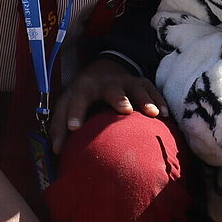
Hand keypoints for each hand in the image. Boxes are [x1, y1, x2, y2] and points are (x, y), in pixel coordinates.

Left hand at [50, 58, 166, 152]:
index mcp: (84, 88)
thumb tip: (56, 151)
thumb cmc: (82, 96)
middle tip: (124, 111)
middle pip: (112, 89)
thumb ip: (59, 126)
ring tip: (154, 114)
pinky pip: (152, 90)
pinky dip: (159, 100)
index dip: (75, 112)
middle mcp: (106, 83)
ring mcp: (127, 81)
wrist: (103, 70)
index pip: (78, 99)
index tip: (74, 128)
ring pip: (136, 88)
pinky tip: (165, 115)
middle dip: (118, 99)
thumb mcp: (67, 104)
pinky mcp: (141, 82)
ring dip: (145, 100)